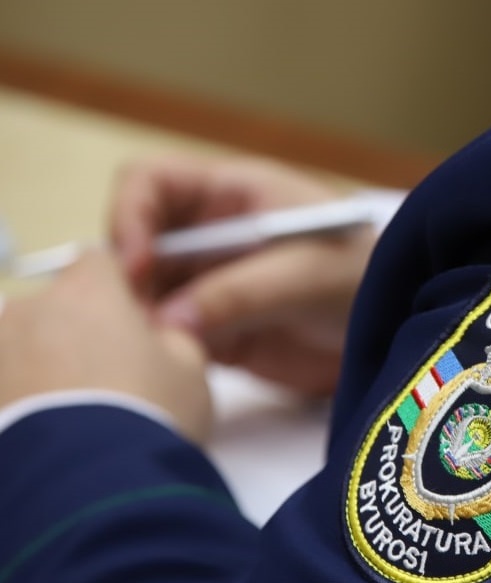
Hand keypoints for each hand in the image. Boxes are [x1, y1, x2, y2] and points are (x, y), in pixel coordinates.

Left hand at [0, 250, 210, 442]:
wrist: (88, 486)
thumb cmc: (149, 412)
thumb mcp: (191, 370)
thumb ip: (174, 336)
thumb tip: (160, 333)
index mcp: (88, 290)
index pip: (99, 261)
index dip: (118, 289)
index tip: (133, 323)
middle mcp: (30, 310)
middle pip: (57, 308)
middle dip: (77, 334)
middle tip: (110, 380)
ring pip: (24, 349)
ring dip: (44, 369)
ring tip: (76, 417)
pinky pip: (8, 388)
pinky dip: (24, 403)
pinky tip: (54, 436)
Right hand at [110, 156, 377, 396]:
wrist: (399, 331)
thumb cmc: (365, 278)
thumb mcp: (307, 274)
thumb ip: (240, 291)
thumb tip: (169, 320)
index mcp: (234, 195)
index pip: (152, 183)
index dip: (131, 215)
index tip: (137, 264)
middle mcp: (212, 235)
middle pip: (138, 243)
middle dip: (127, 278)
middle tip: (133, 319)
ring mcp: (212, 282)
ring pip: (147, 293)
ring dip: (140, 319)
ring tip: (154, 350)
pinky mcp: (219, 329)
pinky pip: (170, 335)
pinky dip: (162, 350)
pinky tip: (176, 367)